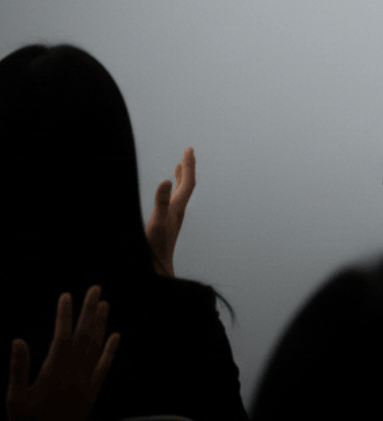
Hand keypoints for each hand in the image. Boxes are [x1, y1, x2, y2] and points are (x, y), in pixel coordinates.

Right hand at [7, 286, 119, 420]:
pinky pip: (105, 366)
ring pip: (96, 346)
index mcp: (53, 373)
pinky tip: (116, 335)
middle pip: (84, 335)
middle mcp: (74, 373)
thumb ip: (18, 368)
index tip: (66, 296)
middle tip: (95, 288)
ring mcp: (87, 381)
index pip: (62, 336)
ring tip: (104, 303)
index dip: (65, 315)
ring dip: (101, 323)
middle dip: (89, 310)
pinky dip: (111, 350)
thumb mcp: (14, 398)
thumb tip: (18, 341)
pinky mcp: (94, 390)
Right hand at [145, 146, 195, 276]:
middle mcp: (178, 212)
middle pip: (186, 185)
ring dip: (180, 179)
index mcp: (177, 208)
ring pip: (179, 194)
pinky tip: (166, 195)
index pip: (188, 183)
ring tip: (178, 168)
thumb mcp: (156, 222)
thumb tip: (168, 179)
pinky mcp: (165, 226)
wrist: (157, 272)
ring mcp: (172, 219)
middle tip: (188, 153)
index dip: (188, 165)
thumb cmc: (155, 249)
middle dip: (187, 168)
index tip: (189, 149)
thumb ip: (161, 202)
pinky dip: (170, 193)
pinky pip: (171, 203)